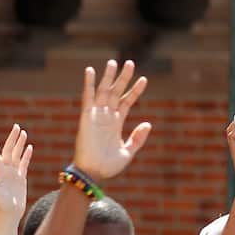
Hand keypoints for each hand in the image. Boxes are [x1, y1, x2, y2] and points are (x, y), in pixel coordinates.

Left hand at [0, 125, 31, 217]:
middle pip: (9, 150)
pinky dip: (26, 155)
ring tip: (23, 132)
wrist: (10, 213)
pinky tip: (29, 148)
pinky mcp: (21, 178)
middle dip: (12, 138)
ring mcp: (13, 173)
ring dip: (20, 144)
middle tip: (16, 126)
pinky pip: (24, 163)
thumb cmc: (1, 204)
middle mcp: (5, 170)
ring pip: (17, 155)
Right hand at [73, 59, 150, 180]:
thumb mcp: (128, 152)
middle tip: (130, 62)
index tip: (144, 79)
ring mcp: (96, 115)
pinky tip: (90, 71)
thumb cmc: (109, 166)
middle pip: (116, 92)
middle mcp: (107, 116)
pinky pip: (87, 98)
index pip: (127, 101)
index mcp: (117, 123)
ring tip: (114, 62)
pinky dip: (88, 84)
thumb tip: (148, 123)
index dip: (135, 90)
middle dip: (123, 78)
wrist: (94, 173)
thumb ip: (138, 138)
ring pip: (103, 91)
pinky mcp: (86, 117)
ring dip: (108, 77)